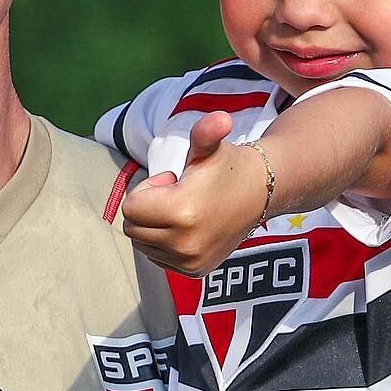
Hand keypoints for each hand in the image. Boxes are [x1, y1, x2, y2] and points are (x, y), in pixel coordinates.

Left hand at [121, 112, 268, 275]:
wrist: (260, 193)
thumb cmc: (227, 167)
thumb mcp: (210, 147)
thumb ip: (206, 132)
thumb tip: (220, 119)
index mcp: (182, 212)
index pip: (130, 208)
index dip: (147, 190)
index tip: (172, 181)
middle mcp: (184, 244)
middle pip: (133, 228)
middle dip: (148, 209)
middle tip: (177, 195)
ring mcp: (189, 261)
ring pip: (142, 244)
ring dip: (154, 226)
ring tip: (184, 211)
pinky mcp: (194, 271)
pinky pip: (157, 258)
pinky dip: (164, 243)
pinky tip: (188, 228)